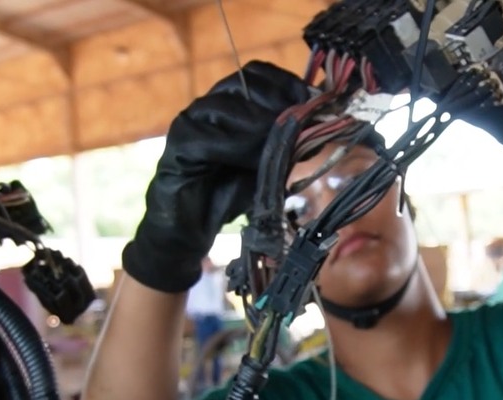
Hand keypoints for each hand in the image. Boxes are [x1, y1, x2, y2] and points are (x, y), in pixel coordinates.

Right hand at [122, 61, 312, 292]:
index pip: (258, 72)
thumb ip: (290, 140)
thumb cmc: (231, 190)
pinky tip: (254, 161)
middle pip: (245, 83)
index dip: (287, 82)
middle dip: (279, 102)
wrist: (195, 224)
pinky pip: (208, 136)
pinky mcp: (178, 144)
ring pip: (228, 106)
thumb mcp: (270, 162)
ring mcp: (190, 121)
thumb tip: (324, 122)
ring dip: (262, 124)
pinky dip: (237, 146)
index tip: (313, 99)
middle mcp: (209, 104)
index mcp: (231, 102)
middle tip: (302, 124)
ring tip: (282, 145)